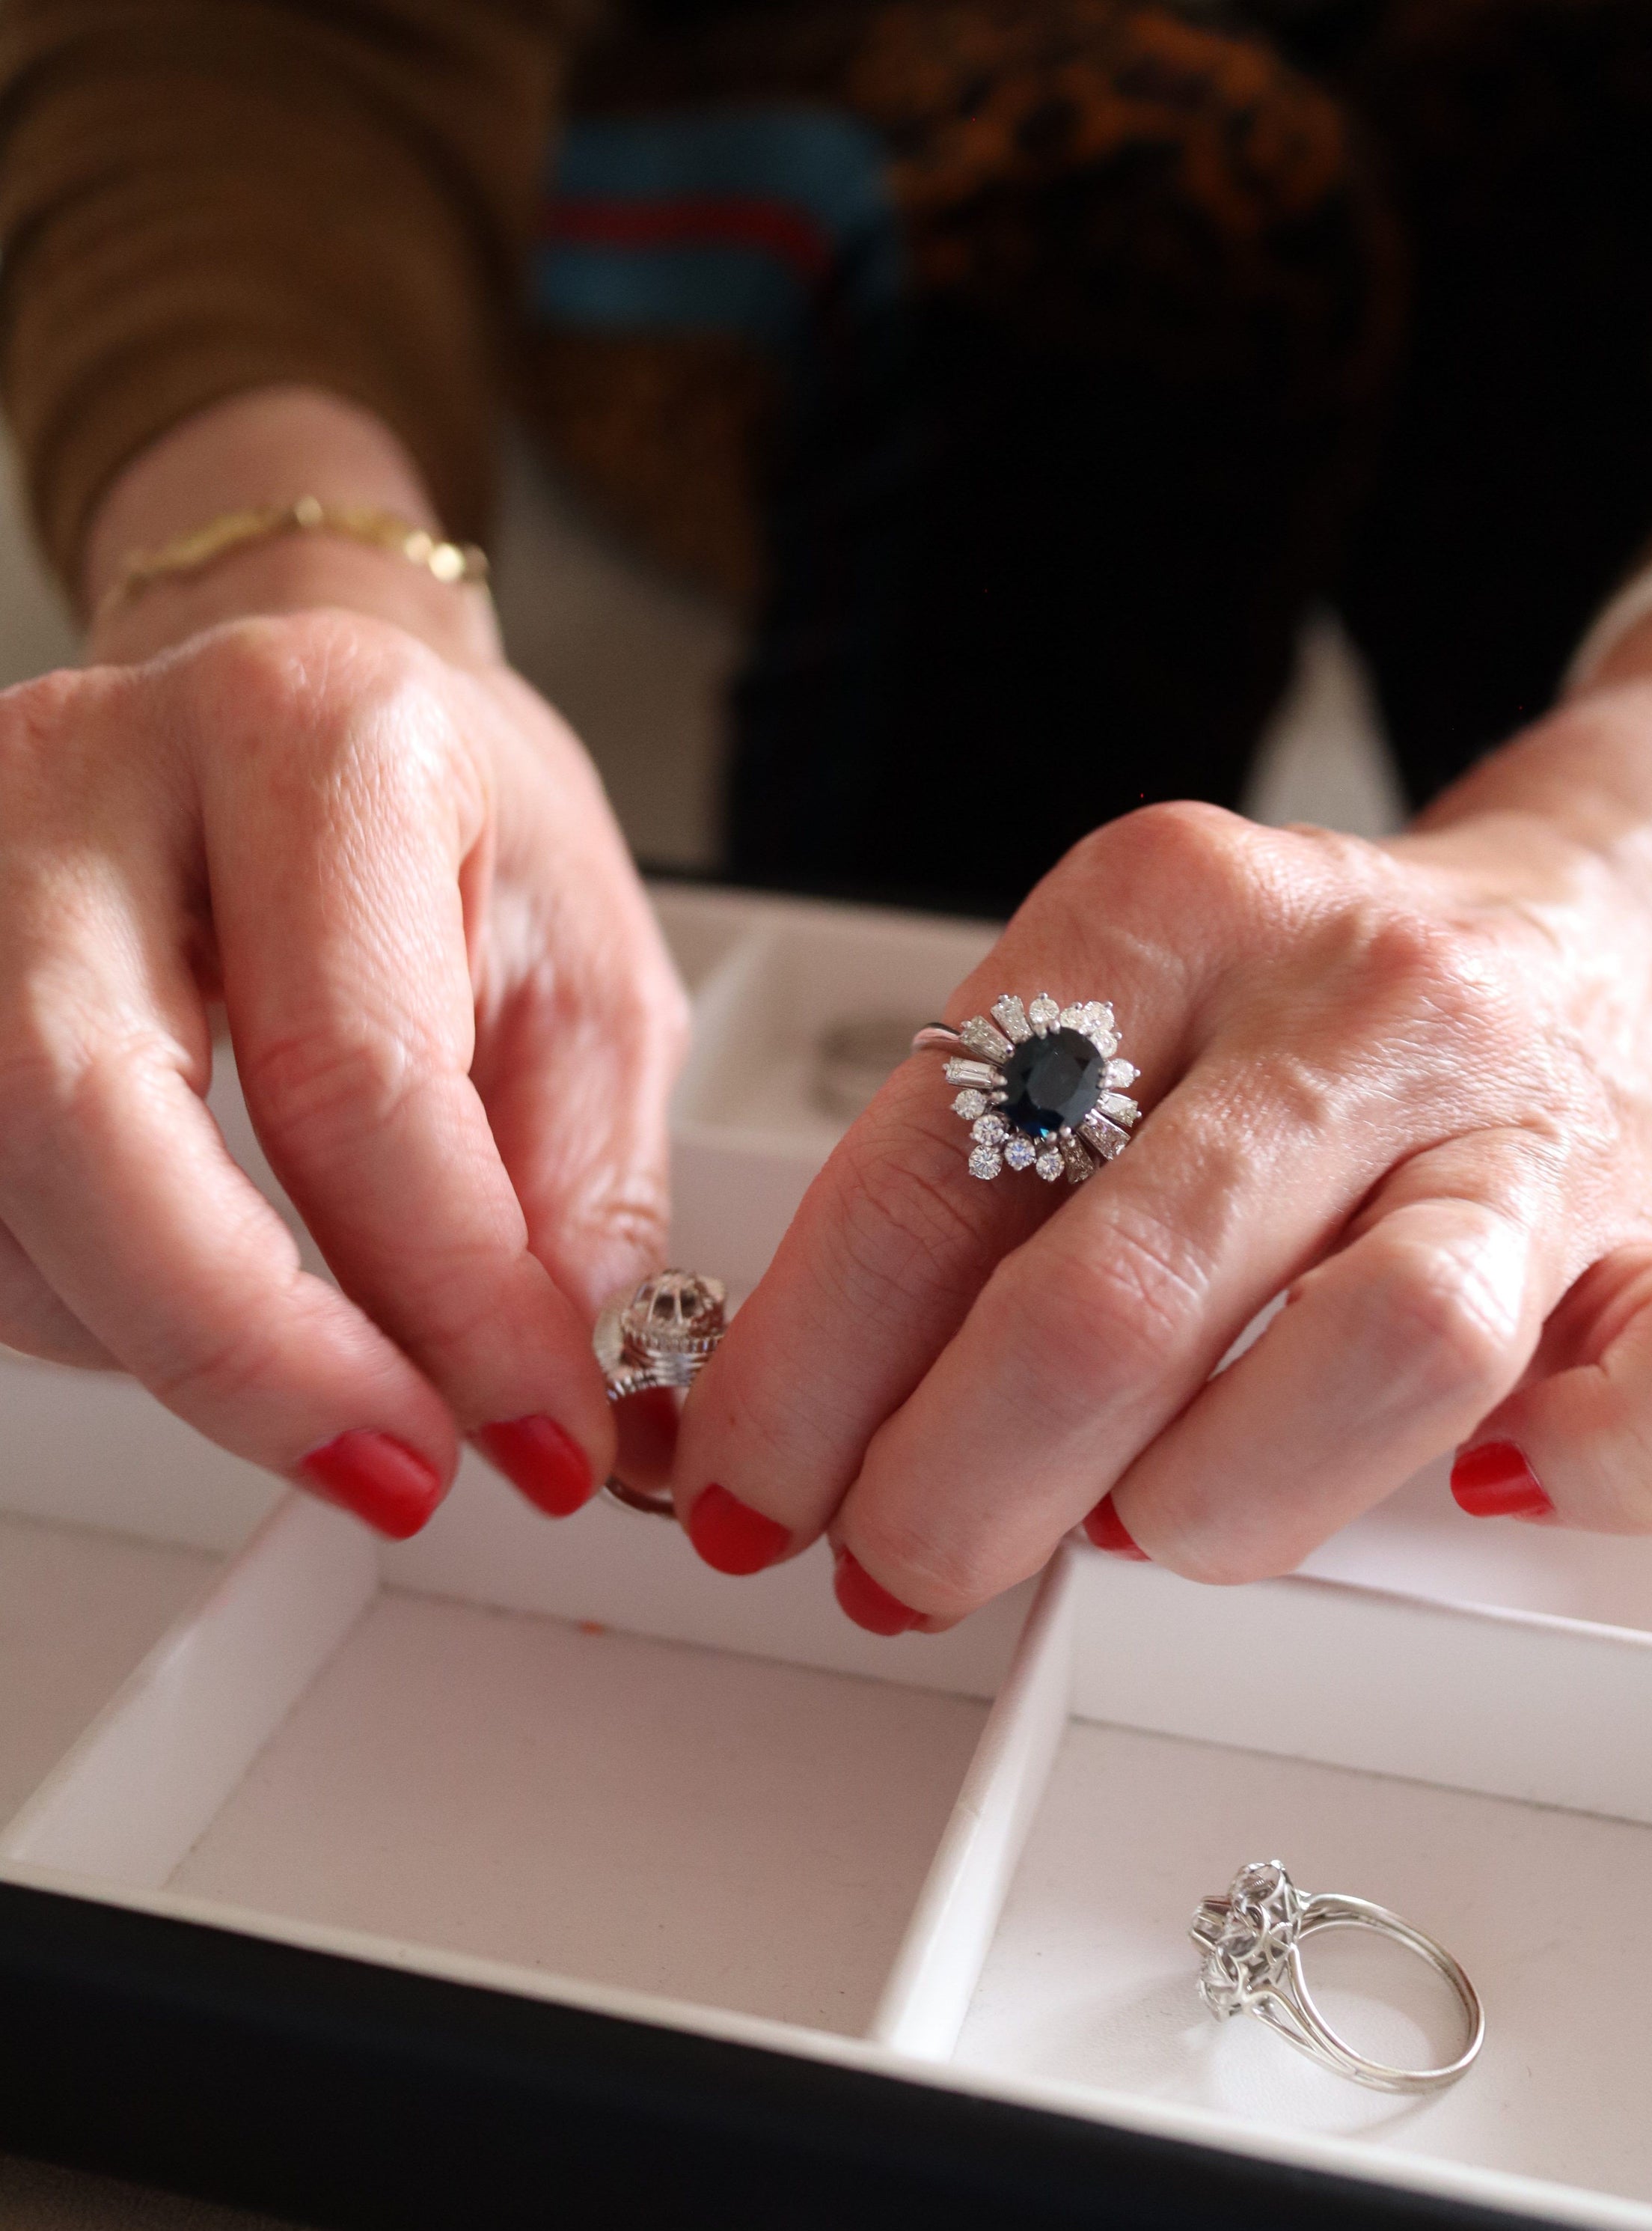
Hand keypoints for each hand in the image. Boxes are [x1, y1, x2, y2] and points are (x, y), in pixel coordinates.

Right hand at [0, 390, 685, 1532]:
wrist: (306, 722)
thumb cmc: (449, 826)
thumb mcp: (586, 977)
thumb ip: (576, 1183)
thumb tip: (531, 1378)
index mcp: (312, 739)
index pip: (350, 1070)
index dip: (450, 1299)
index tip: (535, 1427)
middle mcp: (88, 772)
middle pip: (80, 1115)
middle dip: (248, 1351)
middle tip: (395, 1471)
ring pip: (1, 1179)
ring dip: (171, 1344)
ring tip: (334, 1376)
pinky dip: (92, 1306)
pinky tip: (209, 1304)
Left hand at [668, 592, 1651, 1623]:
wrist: (1608, 924)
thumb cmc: (1323, 1002)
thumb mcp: (1112, 1008)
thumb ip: (970, 1174)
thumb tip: (811, 1407)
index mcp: (1167, 913)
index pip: (936, 1173)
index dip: (812, 1369)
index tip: (757, 1474)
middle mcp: (1349, 1000)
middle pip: (1123, 1289)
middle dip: (960, 1484)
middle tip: (899, 1558)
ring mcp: (1520, 1118)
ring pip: (1387, 1343)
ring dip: (1222, 1500)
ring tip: (1144, 1532)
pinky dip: (1584, 1471)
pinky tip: (1480, 1493)